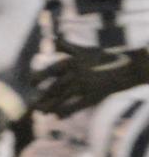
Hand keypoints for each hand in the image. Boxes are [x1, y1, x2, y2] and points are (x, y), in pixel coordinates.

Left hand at [31, 39, 148, 117]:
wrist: (126, 67)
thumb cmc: (101, 58)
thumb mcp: (83, 51)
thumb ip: (67, 47)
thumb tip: (53, 40)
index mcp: (73, 62)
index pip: (52, 70)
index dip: (40, 77)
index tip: (30, 83)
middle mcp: (77, 74)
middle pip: (55, 87)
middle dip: (43, 97)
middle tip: (33, 105)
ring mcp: (84, 86)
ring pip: (62, 99)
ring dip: (50, 107)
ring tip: (42, 111)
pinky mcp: (92, 97)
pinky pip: (75, 107)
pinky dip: (64, 112)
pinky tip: (57, 116)